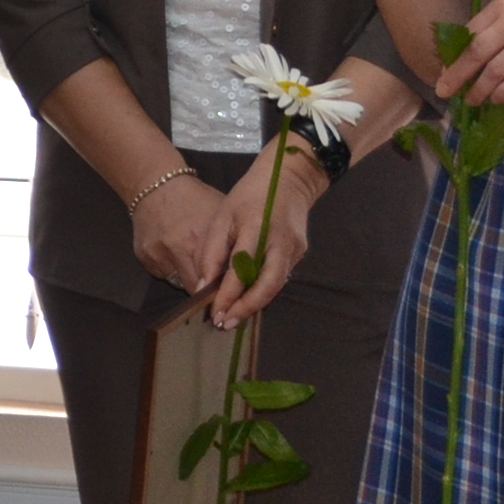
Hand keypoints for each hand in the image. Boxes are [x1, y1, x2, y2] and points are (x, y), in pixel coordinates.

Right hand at [129, 172, 237, 297]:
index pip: (215, 280)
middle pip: (195, 287)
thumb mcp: (219, 212)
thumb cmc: (194, 198)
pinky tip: (173, 252)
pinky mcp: (144, 257)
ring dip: (188, 277)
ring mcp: (159, 253)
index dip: (222, 288)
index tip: (226, 292)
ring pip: (179, 283)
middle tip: (211, 282)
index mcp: (202, 237)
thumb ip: (231, 241)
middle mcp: (179, 248)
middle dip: (205, 288)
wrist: (154, 184)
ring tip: (191, 260)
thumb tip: (246, 269)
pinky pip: (163, 274)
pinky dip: (171, 269)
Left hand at [207, 138, 325, 328]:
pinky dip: (262, 291)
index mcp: (258, 227)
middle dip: (246, 308)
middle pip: (268, 285)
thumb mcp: (223, 216)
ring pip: (275, 285)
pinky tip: (247, 300)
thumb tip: (203, 286)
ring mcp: (295, 249)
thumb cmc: (248, 195)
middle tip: (225, 324)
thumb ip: (212, 251)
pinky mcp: (300, 253)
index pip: (242, 269)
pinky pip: (279, 277)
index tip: (215, 313)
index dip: (229, 294)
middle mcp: (281, 242)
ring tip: (232, 317)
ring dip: (254, 304)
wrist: (289, 179)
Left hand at [437, 0, 503, 106]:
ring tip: (472, 102)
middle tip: (444, 92)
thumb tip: (481, 47)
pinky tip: (497, 100)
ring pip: (494, 71)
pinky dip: (503, 93)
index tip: (445, 70)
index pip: (469, 32)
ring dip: (480, 90)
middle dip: (456, 76)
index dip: (454, 55)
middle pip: (475, 53)